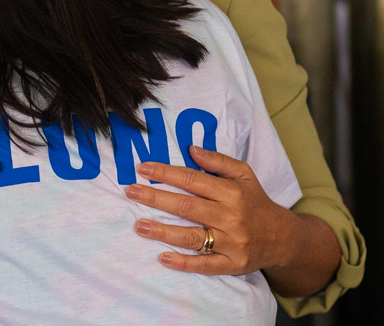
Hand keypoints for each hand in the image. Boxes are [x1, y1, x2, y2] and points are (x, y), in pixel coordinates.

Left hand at [125, 146, 297, 275]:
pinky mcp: (232, 264)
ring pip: (193, 236)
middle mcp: (231, 217)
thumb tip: (191, 149)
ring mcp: (232, 243)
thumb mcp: (244, 174)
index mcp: (232, 192)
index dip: (166, 173)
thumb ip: (218, 161)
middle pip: (188, 206)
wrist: (284, 238)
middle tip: (131, 192)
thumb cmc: (255, 202)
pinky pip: (205, 265)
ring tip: (140, 225)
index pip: (193, 180)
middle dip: (157, 198)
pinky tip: (163, 257)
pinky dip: (184, 263)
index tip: (143, 168)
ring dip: (164, 231)